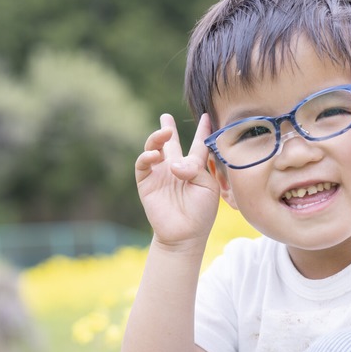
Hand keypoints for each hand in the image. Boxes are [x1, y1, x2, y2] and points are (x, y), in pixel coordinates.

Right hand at [134, 113, 220, 249]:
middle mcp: (175, 169)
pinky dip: (147, 156)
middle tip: (165, 117)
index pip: (197, 146)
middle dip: (166, 130)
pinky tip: (155, 156)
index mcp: (194, 169)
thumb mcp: (207, 187)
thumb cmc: (201, 212)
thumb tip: (173, 164)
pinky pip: (143, 164)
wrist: (185, 235)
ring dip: (158, 138)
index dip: (202, 131)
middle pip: (169, 143)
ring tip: (165, 132)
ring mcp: (160, 175)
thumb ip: (195, 168)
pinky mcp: (146, 183)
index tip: (206, 117)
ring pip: (154, 149)